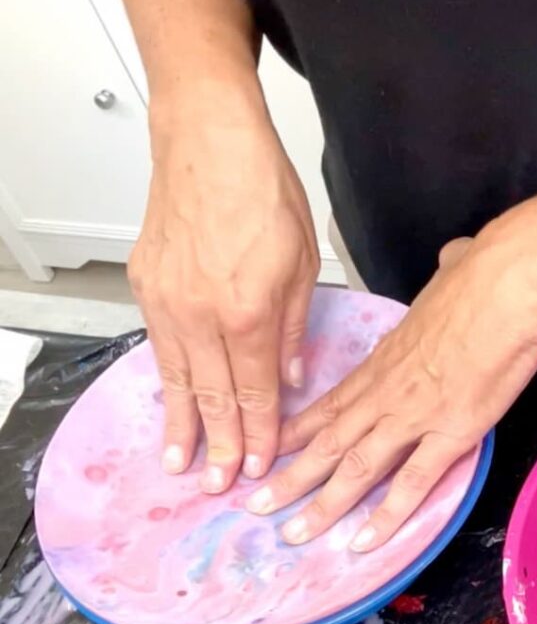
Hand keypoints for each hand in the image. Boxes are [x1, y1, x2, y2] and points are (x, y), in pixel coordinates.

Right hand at [129, 83, 318, 491]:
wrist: (207, 138)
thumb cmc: (262, 188)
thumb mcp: (302, 260)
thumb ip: (294, 328)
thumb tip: (291, 377)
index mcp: (248, 312)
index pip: (255, 392)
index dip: (260, 434)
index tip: (261, 465)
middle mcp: (202, 316)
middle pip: (214, 397)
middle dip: (221, 446)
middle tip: (219, 485)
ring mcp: (168, 302)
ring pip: (178, 380)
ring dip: (181, 426)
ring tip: (179, 464)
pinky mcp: (147, 286)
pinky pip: (160, 348)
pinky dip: (165, 382)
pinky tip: (169, 403)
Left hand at [246, 237, 536, 549]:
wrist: (509, 288)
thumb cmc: (483, 278)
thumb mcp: (450, 274)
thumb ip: (444, 275)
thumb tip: (455, 258)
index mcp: (382, 362)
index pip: (327, 405)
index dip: (294, 433)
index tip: (267, 453)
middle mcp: (385, 394)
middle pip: (326, 443)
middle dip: (288, 478)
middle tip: (255, 506)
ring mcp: (412, 416)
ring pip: (354, 469)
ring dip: (321, 505)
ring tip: (291, 534)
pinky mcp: (448, 434)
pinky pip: (411, 484)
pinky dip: (385, 516)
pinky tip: (363, 543)